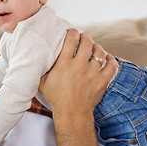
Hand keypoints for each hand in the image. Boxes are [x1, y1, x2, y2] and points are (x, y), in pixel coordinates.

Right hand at [38, 29, 116, 145]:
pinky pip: (111, 66)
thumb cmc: (56, 98)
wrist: (71, 114)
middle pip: (86, 42)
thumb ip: (41, 70)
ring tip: (94, 46)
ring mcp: (92, 73)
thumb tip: (35, 60)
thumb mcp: (42, 82)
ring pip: (99, 52)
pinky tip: (107, 57)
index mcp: (64, 64)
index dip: (72, 32)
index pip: (70, 40)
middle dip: (85, 36)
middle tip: (84, 37)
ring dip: (97, 47)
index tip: (72, 31)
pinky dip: (110, 60)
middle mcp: (79, 66)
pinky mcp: (102, 81)